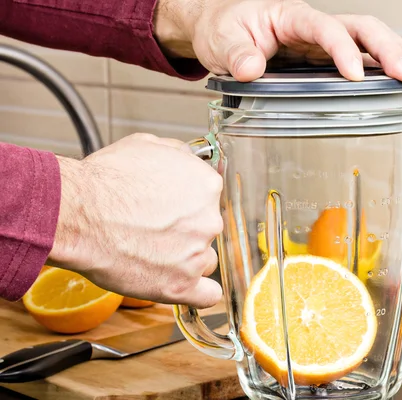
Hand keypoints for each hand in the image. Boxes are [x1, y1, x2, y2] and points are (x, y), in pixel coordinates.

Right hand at [48, 133, 222, 308]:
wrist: (78, 213)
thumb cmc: (104, 180)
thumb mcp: (146, 145)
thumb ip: (177, 154)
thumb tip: (188, 158)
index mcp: (207, 186)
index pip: (208, 198)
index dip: (186, 202)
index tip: (169, 207)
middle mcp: (209, 220)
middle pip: (206, 228)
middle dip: (184, 229)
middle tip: (153, 228)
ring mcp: (197, 254)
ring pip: (203, 259)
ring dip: (185, 258)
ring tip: (153, 253)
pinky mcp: (180, 285)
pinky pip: (207, 295)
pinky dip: (200, 292)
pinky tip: (185, 284)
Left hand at [154, 0, 401, 81]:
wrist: (221, 27)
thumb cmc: (223, 28)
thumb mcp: (222, 40)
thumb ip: (237, 54)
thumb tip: (252, 68)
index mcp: (290, 16)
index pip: (324, 27)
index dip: (342, 50)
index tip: (354, 76)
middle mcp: (313, 26)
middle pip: (361, 27)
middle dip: (387, 49)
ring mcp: (322, 42)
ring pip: (369, 39)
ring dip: (397, 54)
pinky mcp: (325, 58)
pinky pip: (361, 56)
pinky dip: (384, 66)